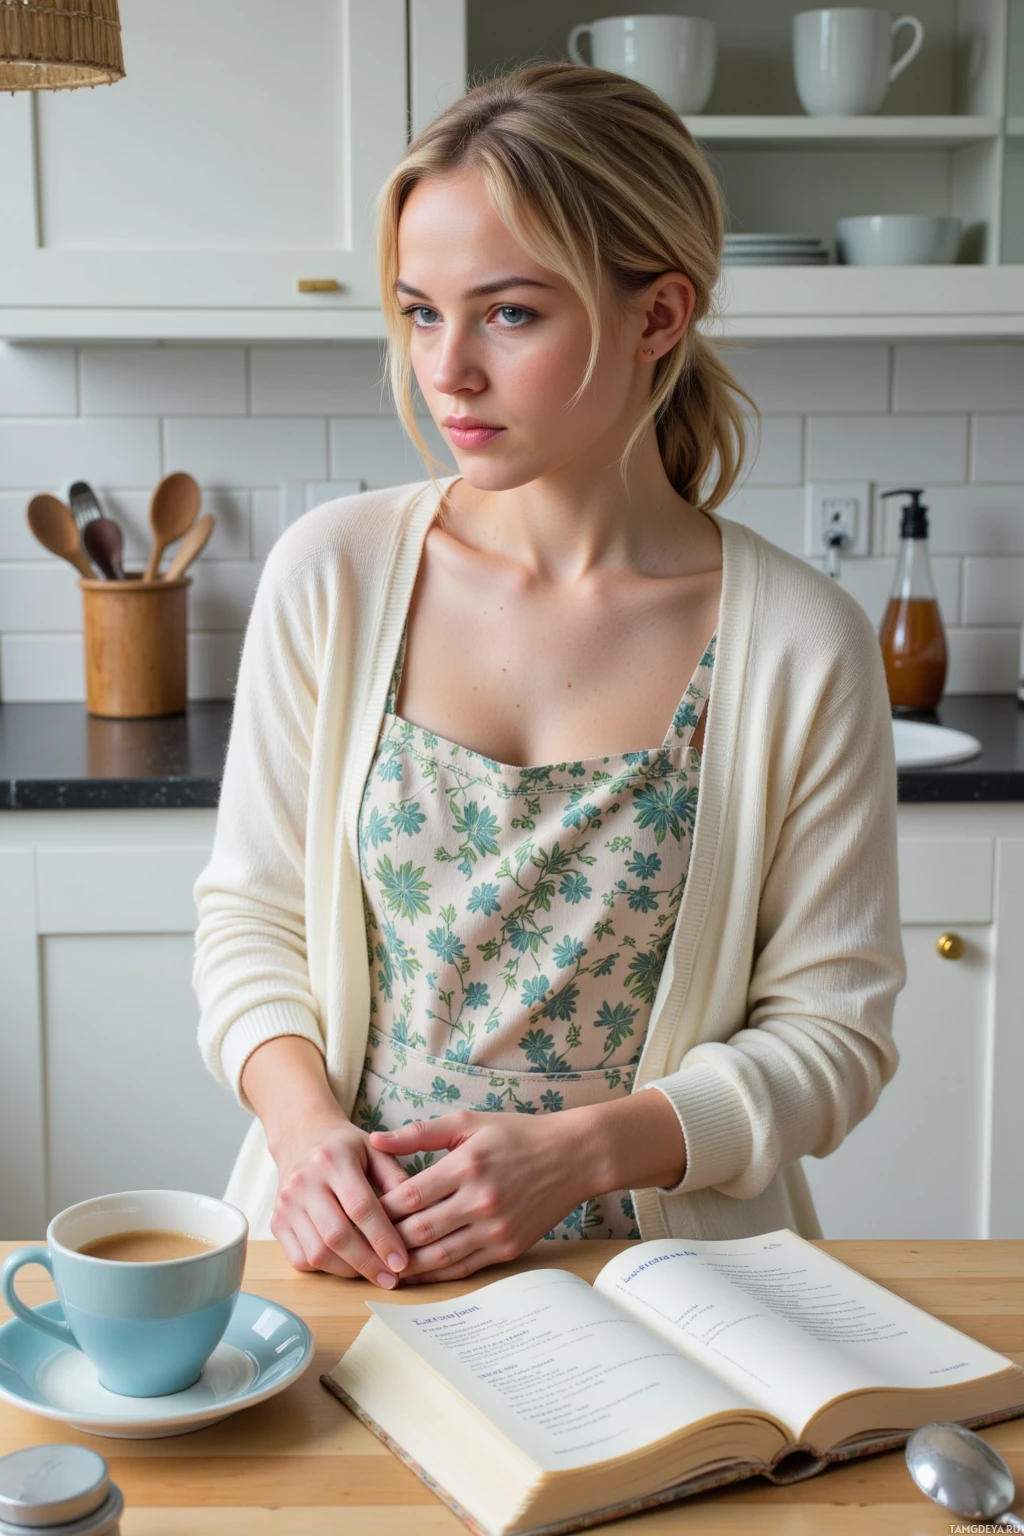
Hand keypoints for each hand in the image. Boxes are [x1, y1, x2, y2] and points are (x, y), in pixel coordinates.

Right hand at [270, 1110, 412, 1286]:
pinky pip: (300, 1259)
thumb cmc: (346, 1147)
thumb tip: (416, 1215)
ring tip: (373, 1274)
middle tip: (392, 1279)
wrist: (302, 1137)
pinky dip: (325, 1269)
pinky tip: (347, 1266)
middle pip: (337, 1235)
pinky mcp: (276, 1222)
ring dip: (348, 1271)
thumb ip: (396, 1178)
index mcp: (333, 1159)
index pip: (360, 1207)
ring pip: (317, 1252)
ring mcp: (285, 1204)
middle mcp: (304, 1182)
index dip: (383, 1238)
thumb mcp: (376, 1149)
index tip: (402, 1261)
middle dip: (368, 1263)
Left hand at [369, 1109, 592, 1281]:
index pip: (410, 1195)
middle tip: (361, 1243)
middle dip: (385, 1239)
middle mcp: (480, 1200)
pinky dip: (435, 1274)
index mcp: (467, 1165)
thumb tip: (375, 1139)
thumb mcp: (468, 1122)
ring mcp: (496, 1229)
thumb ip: (419, 1133)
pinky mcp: (508, 1249)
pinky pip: (463, 1268)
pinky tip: (416, 1272)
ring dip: (405, 1264)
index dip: (380, 1208)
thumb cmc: (516, 1135)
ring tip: (379, 1263)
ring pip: (438, 1256)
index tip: (360, 1211)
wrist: (572, 1157)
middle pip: (418, 1230)